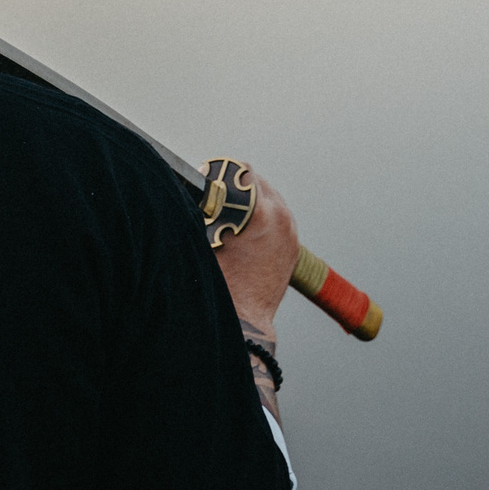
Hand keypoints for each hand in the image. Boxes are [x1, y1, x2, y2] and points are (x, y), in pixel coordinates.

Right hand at [215, 169, 298, 338]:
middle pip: (257, 180)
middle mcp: (281, 217)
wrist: (244, 319)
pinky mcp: (294, 244)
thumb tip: (195, 188)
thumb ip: (203, 208)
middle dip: (236, 184)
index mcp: (260, 212)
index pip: (240, 170)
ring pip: (270, 196)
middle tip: (215, 194)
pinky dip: (263, 215)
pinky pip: (278, 215)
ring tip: (229, 211)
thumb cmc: (221, 283)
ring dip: (251, 199)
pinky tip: (245, 226)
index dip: (219, 171)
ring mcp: (291, 231)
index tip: (206, 177)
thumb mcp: (204, 237)